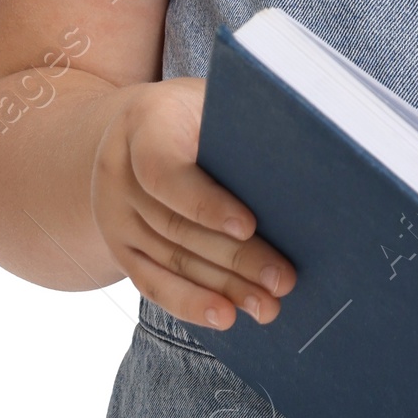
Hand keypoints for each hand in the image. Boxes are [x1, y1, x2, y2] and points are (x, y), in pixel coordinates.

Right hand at [90, 76, 296, 329]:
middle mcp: (118, 172)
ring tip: (268, 306)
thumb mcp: (210, 100)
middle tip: (283, 279)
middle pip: (178, 226)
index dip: (206, 203)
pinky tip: (225, 317)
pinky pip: (152, 282)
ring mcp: (114, 215)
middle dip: (236, 258)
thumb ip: (241, 125)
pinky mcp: (120, 248)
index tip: (250, 226)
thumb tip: (303, 162)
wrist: (134, 129)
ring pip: (172, 260)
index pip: (165, 171)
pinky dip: (190, 303)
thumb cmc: (193, 113)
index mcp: (145, 123)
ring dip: (223, 288)